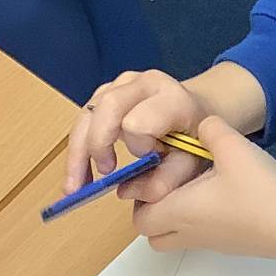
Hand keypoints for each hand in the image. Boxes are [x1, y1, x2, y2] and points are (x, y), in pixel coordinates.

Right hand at [65, 69, 208, 199]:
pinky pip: (85, 117)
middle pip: (106, 108)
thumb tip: (125, 191)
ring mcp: (123, 84)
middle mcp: (144, 84)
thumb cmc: (196, 136)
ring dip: (78, 151)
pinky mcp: (106, 91)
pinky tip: (79, 172)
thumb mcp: (192, 161)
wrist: (199, 109)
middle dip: (97, 145)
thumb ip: (167, 179)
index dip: (138, 146)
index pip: (140, 121)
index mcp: (172, 98)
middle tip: (98, 178)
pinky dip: (78, 146)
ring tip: (76, 185)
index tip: (148, 158)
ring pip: (88, 112)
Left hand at [131, 117, 275, 269]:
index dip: (139, 196)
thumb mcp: (234, 147)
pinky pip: (196, 237)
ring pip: (173, 237)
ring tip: (192, 188)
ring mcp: (208, 243)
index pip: (139, 215)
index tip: (154, 172)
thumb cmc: (261, 192)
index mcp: (180, 210)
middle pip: (151, 232)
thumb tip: (200, 124)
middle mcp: (188, 231)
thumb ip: (209, 129)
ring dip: (173, 217)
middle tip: (168, 181)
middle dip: (152, 209)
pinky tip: (219, 196)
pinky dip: (195, 221)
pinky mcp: (228, 245)